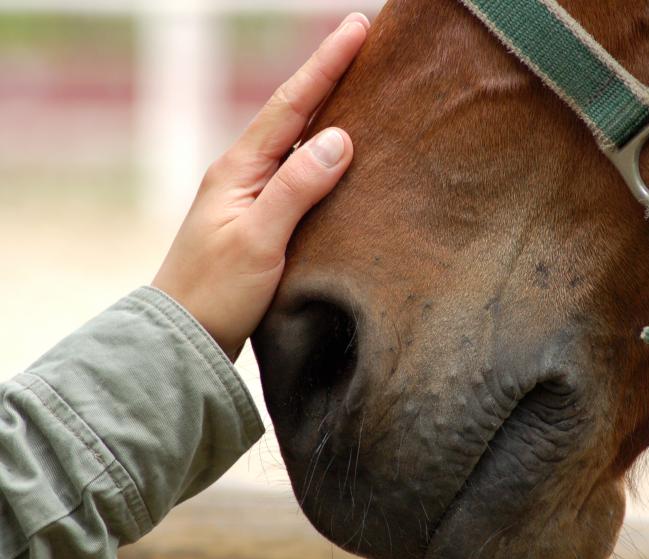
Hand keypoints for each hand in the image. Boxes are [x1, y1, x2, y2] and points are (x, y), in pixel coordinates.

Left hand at [153, 13, 369, 360]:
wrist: (184, 337)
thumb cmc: (215, 292)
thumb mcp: (258, 239)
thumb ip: (297, 188)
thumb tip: (340, 138)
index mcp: (239, 170)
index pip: (290, 106)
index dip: (324, 65)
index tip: (356, 28)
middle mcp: (243, 174)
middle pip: (293, 115)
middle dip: (328, 77)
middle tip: (363, 44)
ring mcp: (251, 197)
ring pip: (297, 144)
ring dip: (327, 112)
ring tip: (361, 89)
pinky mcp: (261, 221)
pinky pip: (298, 176)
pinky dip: (323, 157)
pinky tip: (341, 156)